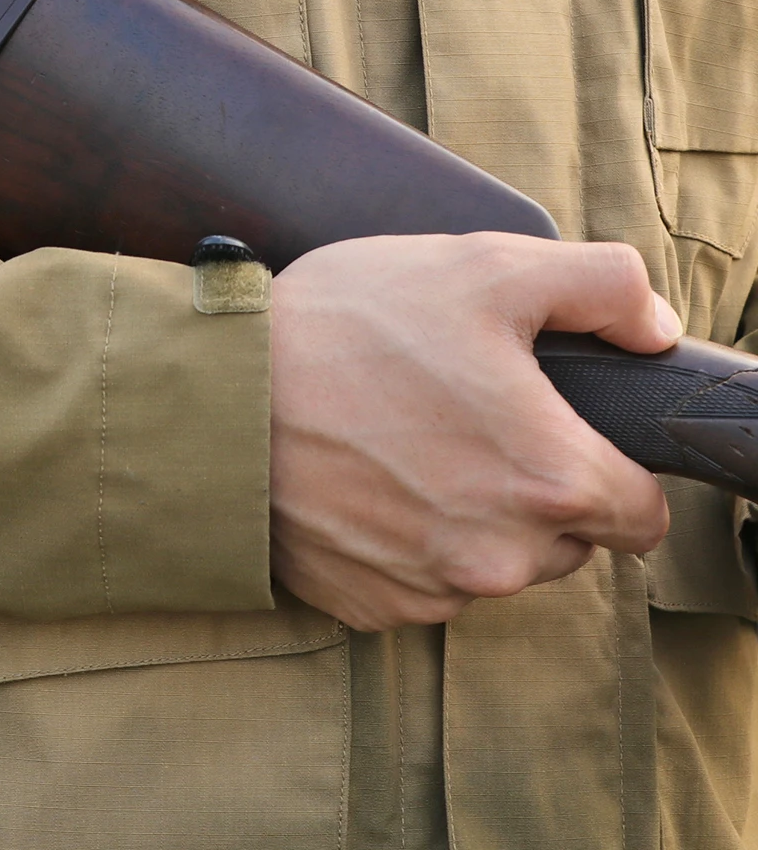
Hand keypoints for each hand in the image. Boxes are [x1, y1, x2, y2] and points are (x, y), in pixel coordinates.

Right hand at [268, 232, 676, 630]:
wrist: (216, 392)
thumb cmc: (346, 325)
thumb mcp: (483, 266)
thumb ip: (600, 285)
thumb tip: (656, 331)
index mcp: (550, 478)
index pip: (641, 514)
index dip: (605, 460)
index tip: (552, 425)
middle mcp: (502, 556)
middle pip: (563, 540)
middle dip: (530, 485)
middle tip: (459, 413)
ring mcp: (431, 589)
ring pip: (489, 563)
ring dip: (467, 516)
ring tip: (398, 438)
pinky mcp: (368, 605)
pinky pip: (417, 585)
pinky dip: (401, 541)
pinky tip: (359, 478)